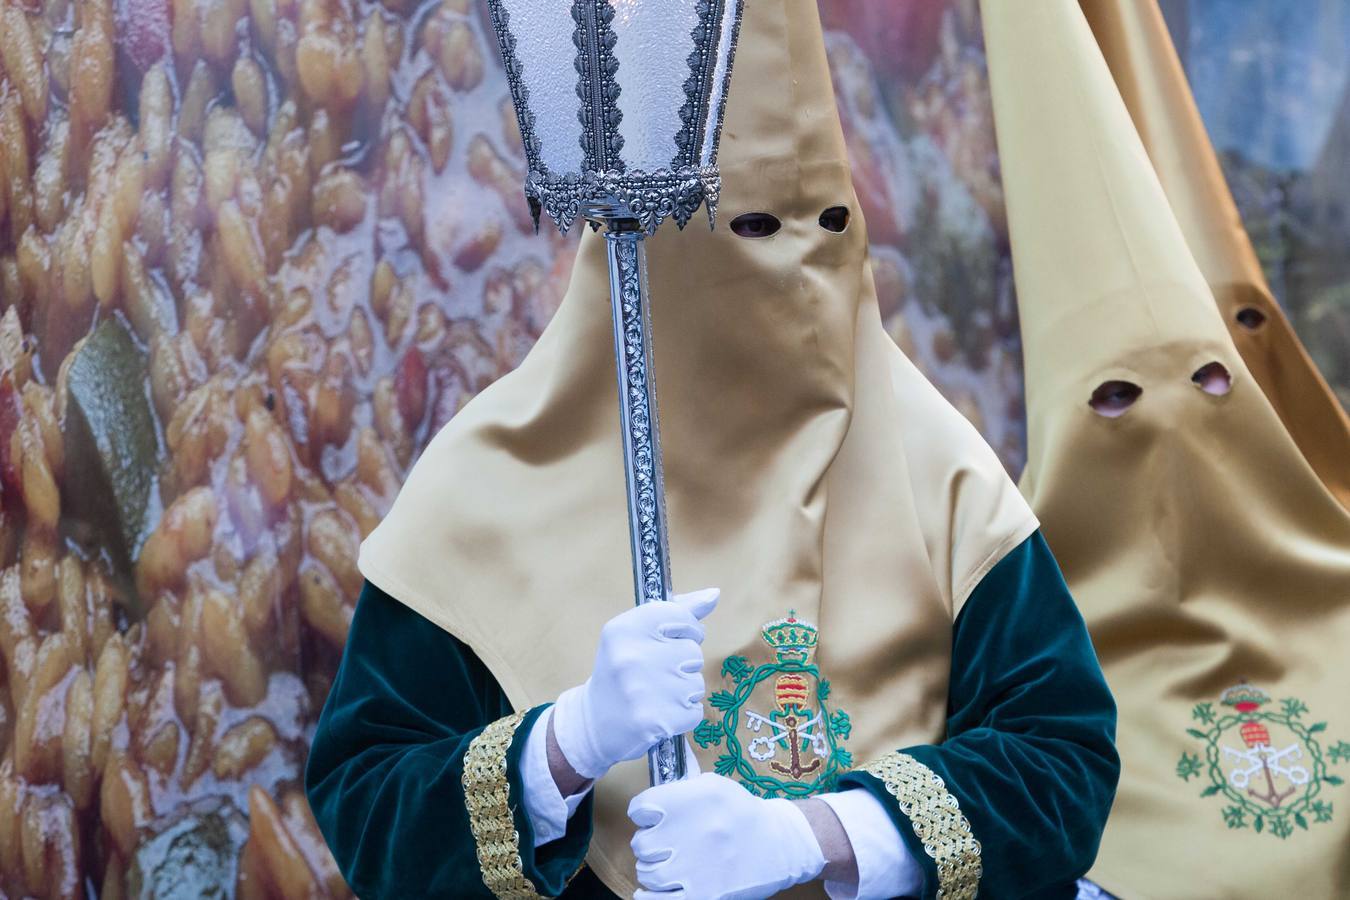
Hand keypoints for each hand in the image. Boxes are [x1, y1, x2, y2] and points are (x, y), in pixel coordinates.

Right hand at [551, 590, 718, 779]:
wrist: (595, 723)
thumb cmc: (620, 672)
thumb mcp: (635, 634)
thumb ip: (676, 612)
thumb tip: (714, 594)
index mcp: (624, 629)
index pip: (680, 614)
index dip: (685, 629)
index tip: (672, 640)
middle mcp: (632, 656)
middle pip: (693, 652)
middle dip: (683, 664)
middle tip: (655, 675)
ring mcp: (645, 691)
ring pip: (696, 683)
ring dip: (684, 692)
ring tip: (657, 696)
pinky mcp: (658, 721)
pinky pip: (696, 710)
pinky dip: (683, 714)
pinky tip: (660, 714)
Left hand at [628, 773, 825, 899]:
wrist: (779, 845)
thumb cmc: (743, 813)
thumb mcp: (714, 787)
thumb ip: (679, 791)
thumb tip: (650, 804)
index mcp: (691, 800)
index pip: (640, 808)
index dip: (644, 813)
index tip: (650, 818)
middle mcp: (689, 832)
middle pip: (641, 844)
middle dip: (649, 843)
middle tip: (665, 843)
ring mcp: (693, 867)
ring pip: (647, 872)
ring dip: (654, 868)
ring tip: (670, 864)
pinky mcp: (702, 895)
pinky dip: (648, 895)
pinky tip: (652, 890)